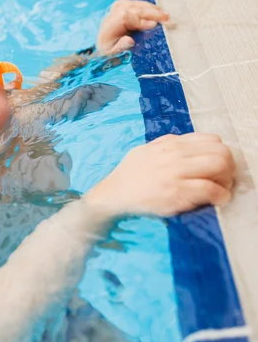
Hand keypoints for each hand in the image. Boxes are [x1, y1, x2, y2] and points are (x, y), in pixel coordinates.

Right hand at [84, 133, 234, 217]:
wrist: (114, 195)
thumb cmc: (129, 175)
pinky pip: (211, 190)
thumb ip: (165, 144)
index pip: (212, 140)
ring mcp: (176, 173)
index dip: (221, 154)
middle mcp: (175, 155)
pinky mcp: (177, 192)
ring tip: (220, 189)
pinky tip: (217, 200)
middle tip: (223, 180)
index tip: (217, 166)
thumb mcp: (145, 151)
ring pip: (220, 166)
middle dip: (228, 167)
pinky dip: (221, 196)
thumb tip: (186, 143)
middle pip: (220, 152)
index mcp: (169, 144)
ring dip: (226, 180)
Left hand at [96, 0, 170, 54]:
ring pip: (137, 5)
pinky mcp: (124, 5)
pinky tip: (159, 12)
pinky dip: (149, 8)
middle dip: (151, 14)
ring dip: (153, 9)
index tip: (154, 26)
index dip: (141, 20)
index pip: (126, 16)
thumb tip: (129, 40)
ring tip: (166, 16)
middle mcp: (113, 14)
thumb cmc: (109, 51)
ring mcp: (118, 8)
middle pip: (134, 9)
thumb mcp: (111, 55)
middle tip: (167, 19)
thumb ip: (120, 48)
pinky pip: (138, 4)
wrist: (103, 44)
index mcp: (109, 25)